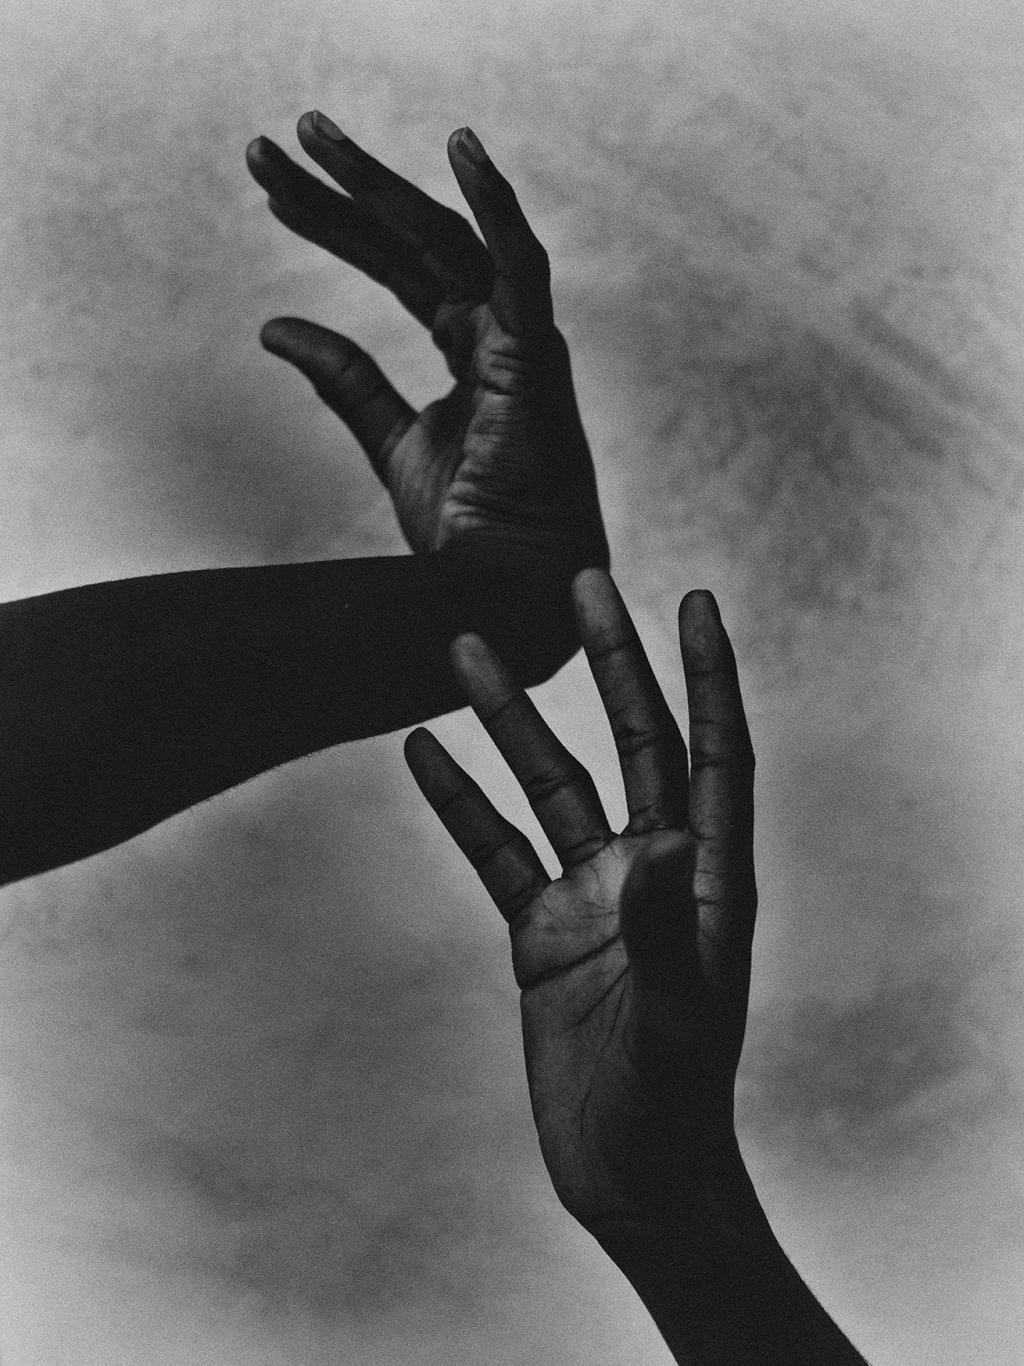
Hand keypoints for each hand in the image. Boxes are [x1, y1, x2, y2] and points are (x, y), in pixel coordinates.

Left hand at [246, 114, 607, 574]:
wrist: (504, 590)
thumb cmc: (468, 529)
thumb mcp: (391, 441)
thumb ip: (343, 380)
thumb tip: (271, 324)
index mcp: (471, 349)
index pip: (396, 268)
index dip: (332, 227)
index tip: (269, 189)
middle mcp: (497, 331)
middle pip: (412, 241)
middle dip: (342, 191)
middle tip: (273, 143)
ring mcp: (522, 339)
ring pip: (449, 238)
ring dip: (381, 184)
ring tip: (312, 133)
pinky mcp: (539, 356)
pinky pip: (522, 266)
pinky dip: (498, 207)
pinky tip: (462, 147)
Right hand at [405, 569, 757, 1242]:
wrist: (631, 1177)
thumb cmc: (671, 1108)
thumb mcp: (673, 1024)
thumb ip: (663, 934)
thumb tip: (652, 847)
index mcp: (707, 879)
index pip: (716, 754)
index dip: (708, 675)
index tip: (695, 600)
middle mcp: (654, 869)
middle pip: (636, 742)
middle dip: (612, 663)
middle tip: (584, 581)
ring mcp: (593, 895)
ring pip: (552, 784)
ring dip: (511, 719)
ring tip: (467, 647)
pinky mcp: (541, 931)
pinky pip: (494, 849)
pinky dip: (460, 801)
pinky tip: (422, 750)